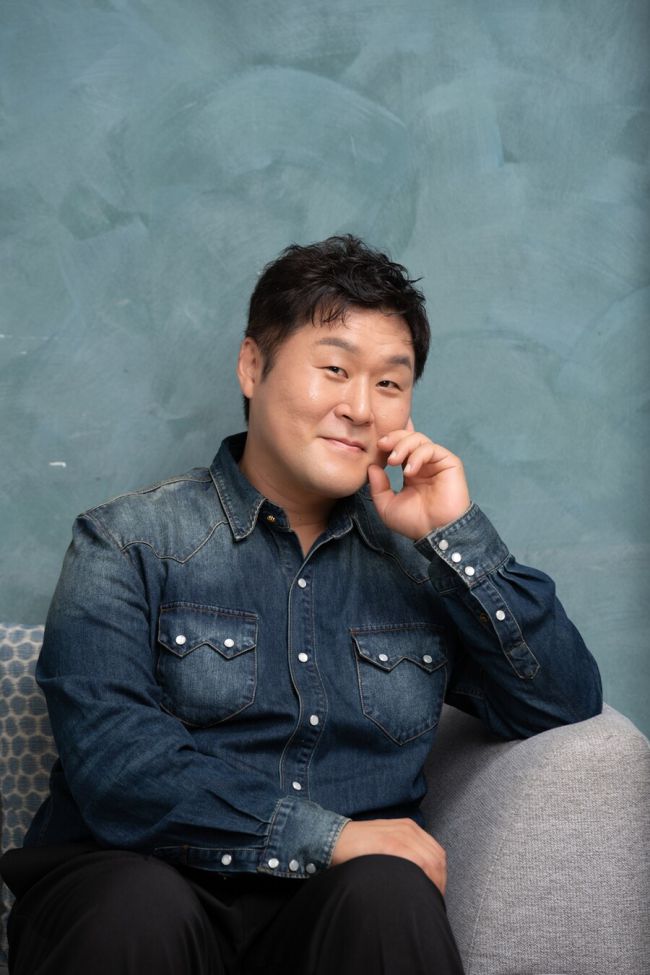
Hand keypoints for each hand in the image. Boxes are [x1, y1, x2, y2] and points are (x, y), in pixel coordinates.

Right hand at [330, 818, 447, 895]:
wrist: (335, 839)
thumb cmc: (359, 848)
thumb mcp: (386, 843)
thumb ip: (403, 853)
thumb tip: (419, 877)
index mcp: (409, 828)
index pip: (436, 853)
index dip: (440, 876)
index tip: (434, 892)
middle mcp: (409, 829)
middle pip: (437, 858)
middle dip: (439, 881)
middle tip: (431, 901)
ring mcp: (401, 834)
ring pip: (431, 861)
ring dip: (432, 882)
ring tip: (425, 900)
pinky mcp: (391, 842)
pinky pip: (417, 861)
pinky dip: (422, 878)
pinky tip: (416, 891)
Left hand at [367, 421, 470, 538]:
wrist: (435, 533)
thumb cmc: (414, 523)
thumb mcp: (387, 506)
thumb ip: (378, 486)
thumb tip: (371, 467)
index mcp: (411, 471)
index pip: (400, 446)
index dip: (389, 442)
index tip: (376, 447)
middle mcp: (424, 464)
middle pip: (409, 437)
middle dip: (394, 438)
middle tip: (382, 446)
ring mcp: (436, 463)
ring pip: (419, 439)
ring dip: (403, 446)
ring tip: (393, 461)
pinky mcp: (449, 463)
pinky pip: (432, 449)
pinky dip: (417, 456)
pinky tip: (409, 472)